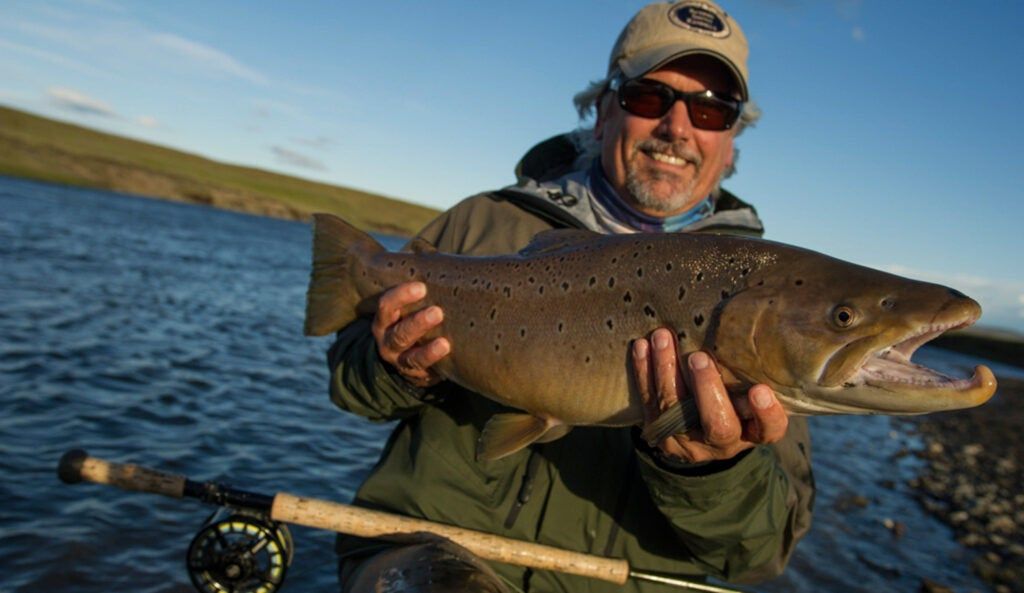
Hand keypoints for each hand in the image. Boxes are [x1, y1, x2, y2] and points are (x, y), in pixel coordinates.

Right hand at [371, 282, 449, 387]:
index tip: (421, 287)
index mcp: (385, 319)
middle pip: (399, 333)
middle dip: (417, 323)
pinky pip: (425, 373)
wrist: (404, 356)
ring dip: (428, 351)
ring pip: (412, 357)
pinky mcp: (416, 376)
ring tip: (444, 343)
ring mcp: (401, 361)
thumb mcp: (407, 305)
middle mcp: (388, 341)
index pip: (387, 306)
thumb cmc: (411, 318)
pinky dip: (436, 365)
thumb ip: (417, 286)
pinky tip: (448, 357)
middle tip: (437, 312)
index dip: (401, 296)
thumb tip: (431, 253)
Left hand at [632, 328, 787, 463]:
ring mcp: (687, 441)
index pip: (769, 429)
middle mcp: (722, 444)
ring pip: (675, 409)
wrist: (695, 431)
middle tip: (699, 358)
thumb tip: (762, 325)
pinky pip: (649, 400)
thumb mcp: (748, 393)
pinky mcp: (659, 430)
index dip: (766, 413)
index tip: (760, 390)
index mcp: (753, 432)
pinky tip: (642, 347)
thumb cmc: (733, 398)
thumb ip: (752, 373)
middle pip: (719, 426)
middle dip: (707, 390)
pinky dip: (644, 371)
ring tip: (663, 338)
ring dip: (666, 370)